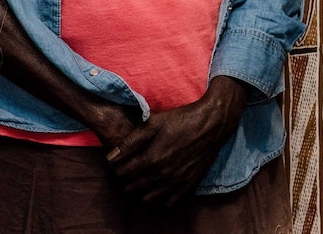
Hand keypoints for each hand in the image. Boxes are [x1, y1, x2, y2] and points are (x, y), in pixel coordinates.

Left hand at [105, 75, 247, 206]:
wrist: (211, 123)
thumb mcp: (154, 123)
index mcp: (151, 158)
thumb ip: (131, 141)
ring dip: (140, 193)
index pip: (123, 175)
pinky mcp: (188, 186)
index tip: (120, 164)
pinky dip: (158, 200)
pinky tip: (157, 188)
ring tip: (141, 181)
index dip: (118, 170)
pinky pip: (167, 204)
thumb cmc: (182, 119)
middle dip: (126, 182)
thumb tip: (110, 158)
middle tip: (129, 171)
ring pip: (147, 200)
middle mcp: (162, 175)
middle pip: (132, 190)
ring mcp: (176, 183)